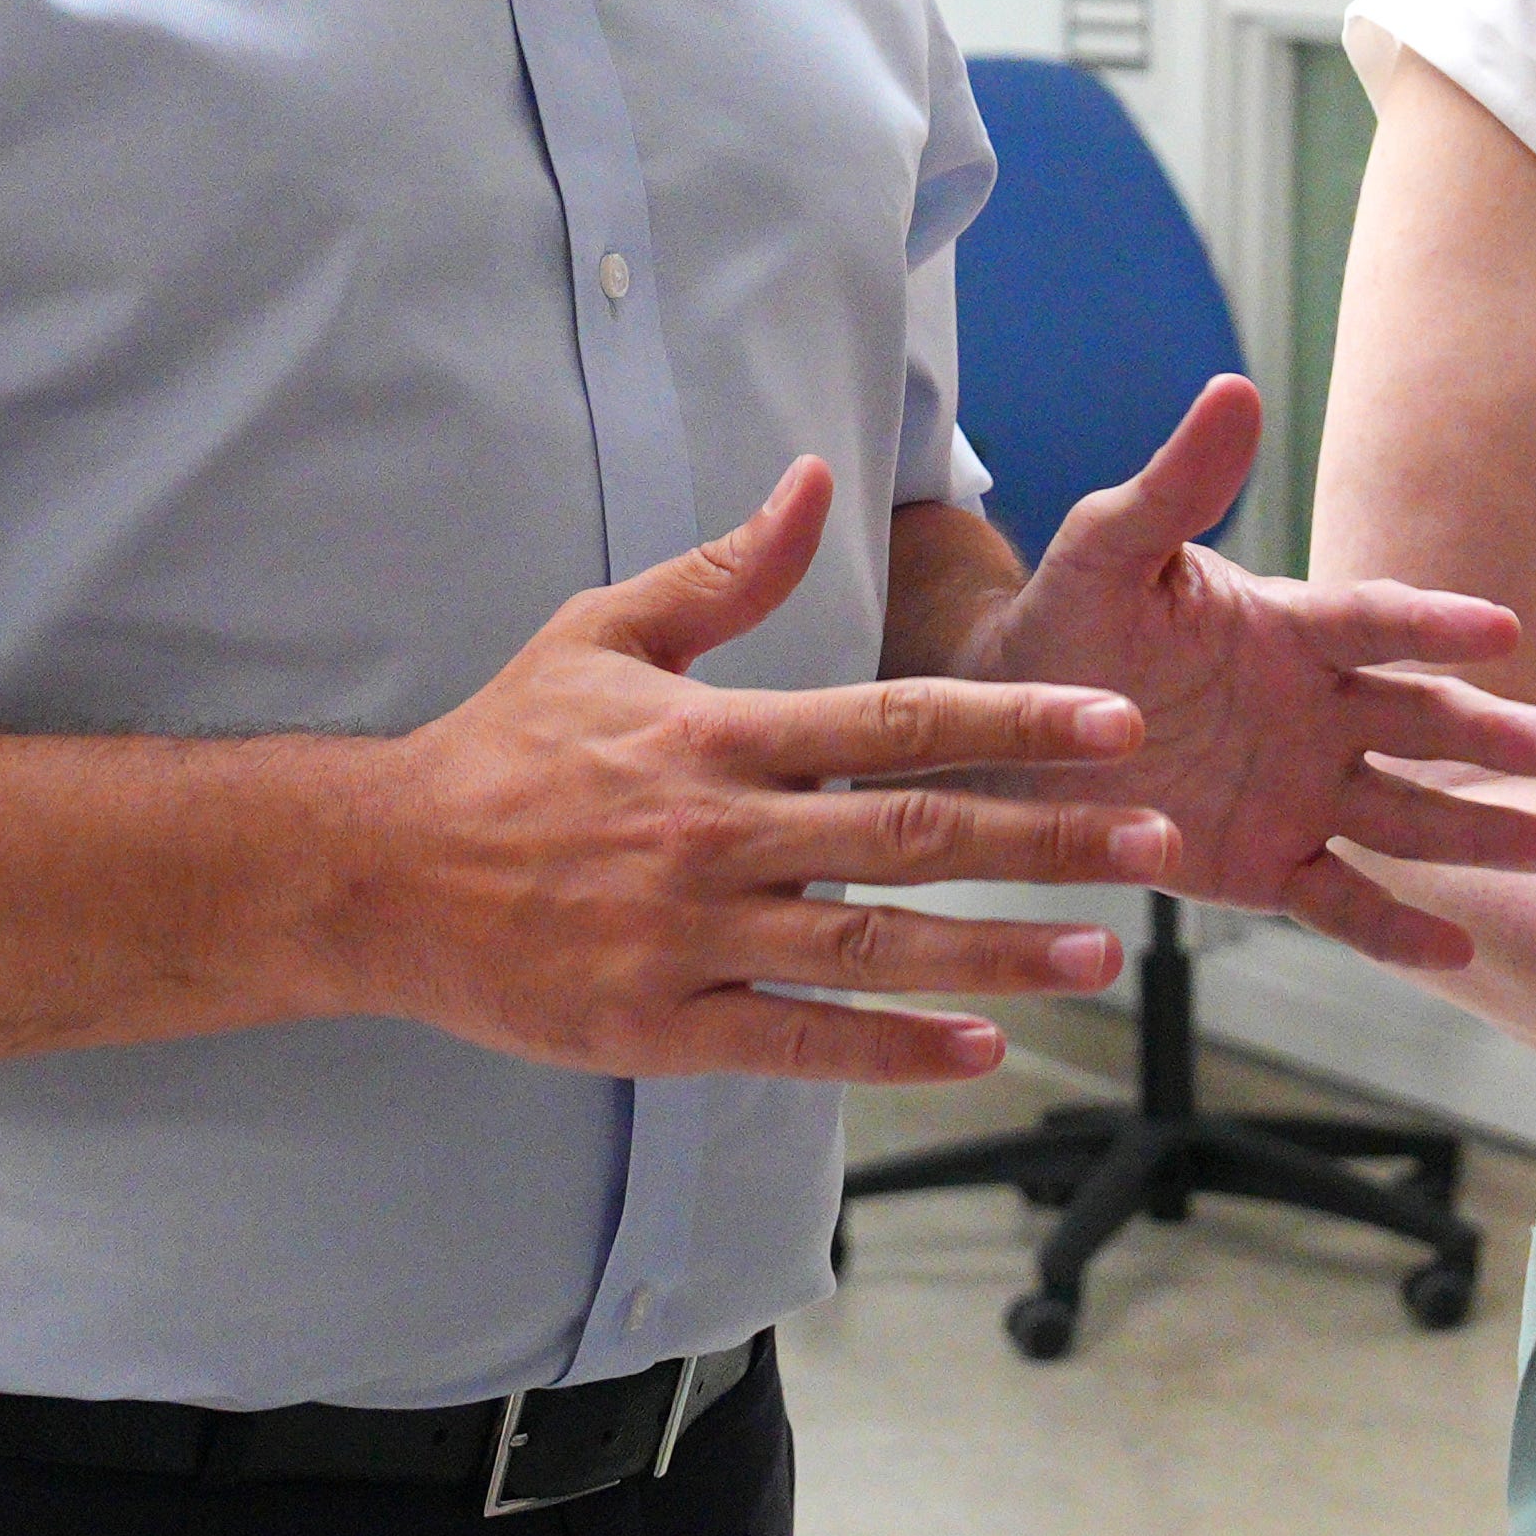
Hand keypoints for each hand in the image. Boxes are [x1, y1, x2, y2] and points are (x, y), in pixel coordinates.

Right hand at [328, 460, 1185, 1082]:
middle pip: (910, 834)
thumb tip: (811, 483)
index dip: (1013, 720)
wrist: (378, 871)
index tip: (1115, 723)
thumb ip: (722, 571)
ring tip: (1100, 953)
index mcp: (714, 736)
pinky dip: (892, 1051)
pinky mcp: (659, 1028)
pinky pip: (795, 1043)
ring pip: (872, 950)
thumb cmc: (503, 747)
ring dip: (997, 953)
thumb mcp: (602, 634)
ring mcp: (688, 939)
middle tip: (1157, 841)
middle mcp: (713, 836)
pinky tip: (979, 1049)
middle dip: (1047, 837)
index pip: (894, 719)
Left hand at [955, 380, 1535, 971]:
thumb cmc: (1065, 622)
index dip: (1434, 625)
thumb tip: (1232, 390)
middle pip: (1422, 720)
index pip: (1375, 622)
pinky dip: (1397, 927)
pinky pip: (1342, 897)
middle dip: (1498, 735)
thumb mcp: (1108, 550)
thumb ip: (1175, 486)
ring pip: (1409, 813)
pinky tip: (1462, 950)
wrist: (1011, 726)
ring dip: (1486, 830)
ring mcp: (1299, 789)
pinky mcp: (1267, 861)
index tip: (1500, 629)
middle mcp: (1314, 709)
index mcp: (1287, 629)